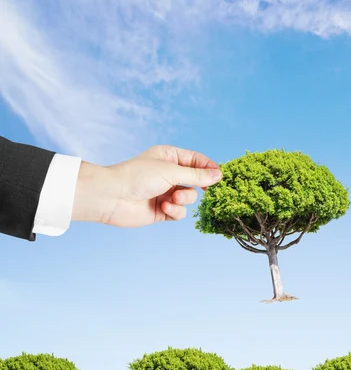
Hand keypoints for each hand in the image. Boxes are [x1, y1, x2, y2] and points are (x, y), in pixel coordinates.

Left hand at [72, 145, 221, 225]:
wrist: (112, 197)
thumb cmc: (137, 177)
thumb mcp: (171, 171)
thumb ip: (197, 175)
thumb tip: (218, 175)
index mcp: (169, 157)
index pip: (196, 160)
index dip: (208, 167)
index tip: (219, 176)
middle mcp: (168, 174)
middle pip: (195, 181)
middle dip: (195, 187)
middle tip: (200, 189)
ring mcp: (165, 192)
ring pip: (189, 198)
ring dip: (183, 200)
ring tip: (171, 199)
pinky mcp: (162, 210)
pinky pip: (179, 212)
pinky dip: (175, 211)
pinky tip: (164, 208)